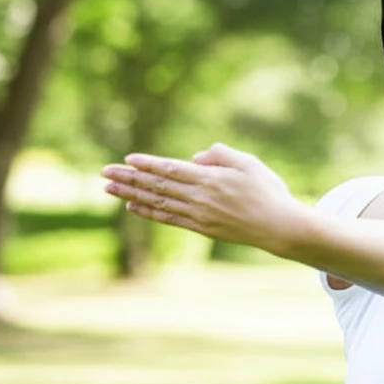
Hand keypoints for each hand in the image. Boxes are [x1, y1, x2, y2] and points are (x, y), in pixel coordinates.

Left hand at [101, 142, 303, 248]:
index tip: (127, 159)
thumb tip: (195, 157)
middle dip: (129, 178)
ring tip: (109, 188)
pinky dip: (148, 212)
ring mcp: (199, 215)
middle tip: (104, 171)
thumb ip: (222, 155)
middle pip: (158, 186)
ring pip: (158, 202)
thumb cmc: (268, 191)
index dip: (148, 164)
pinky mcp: (201, 228)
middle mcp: (200, 198)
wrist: (279, 227)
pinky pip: (168, 219)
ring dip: (131, 194)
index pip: (172, 169)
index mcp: (211, 179)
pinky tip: (132, 206)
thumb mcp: (250, 163)